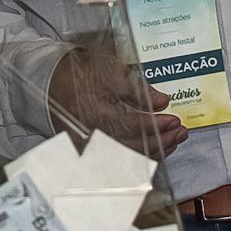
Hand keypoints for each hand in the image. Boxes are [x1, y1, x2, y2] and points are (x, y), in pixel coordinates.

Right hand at [49, 45, 187, 156]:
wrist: (51, 82)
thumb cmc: (79, 74)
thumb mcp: (109, 71)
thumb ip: (137, 88)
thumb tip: (161, 101)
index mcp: (93, 113)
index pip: (131, 125)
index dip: (156, 125)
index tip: (174, 120)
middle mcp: (90, 135)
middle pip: (132, 147)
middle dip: (161, 141)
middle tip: (180, 132)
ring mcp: (88, 146)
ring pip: (127, 157)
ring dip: (154, 151)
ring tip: (173, 141)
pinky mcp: (89, 151)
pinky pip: (119, 159)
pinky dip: (139, 156)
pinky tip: (154, 150)